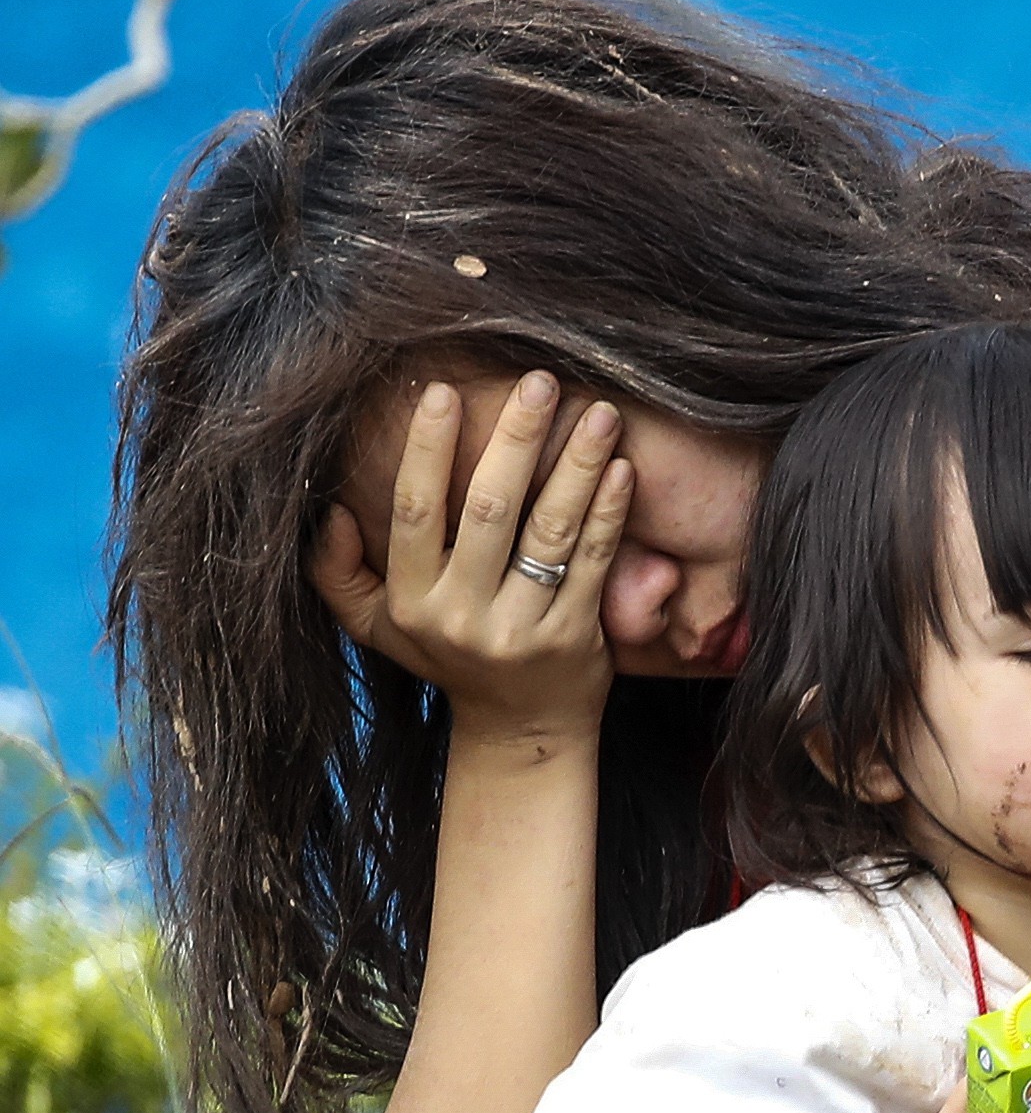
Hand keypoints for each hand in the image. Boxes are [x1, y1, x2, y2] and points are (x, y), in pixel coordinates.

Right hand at [310, 371, 633, 751]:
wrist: (520, 731)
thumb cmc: (447, 659)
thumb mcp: (377, 627)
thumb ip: (338, 571)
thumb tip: (328, 509)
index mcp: (410, 601)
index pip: (416, 510)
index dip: (429, 448)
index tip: (445, 389)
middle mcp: (462, 616)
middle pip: (490, 509)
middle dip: (515, 438)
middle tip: (539, 381)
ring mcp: (521, 629)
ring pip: (550, 532)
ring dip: (576, 466)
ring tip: (598, 413)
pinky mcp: (575, 638)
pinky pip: (593, 562)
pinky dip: (608, 513)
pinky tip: (620, 468)